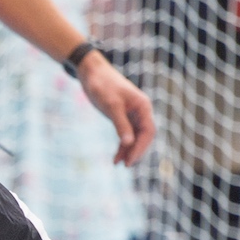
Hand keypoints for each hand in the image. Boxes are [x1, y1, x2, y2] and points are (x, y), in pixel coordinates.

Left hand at [76, 52, 155, 166]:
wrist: (92, 73)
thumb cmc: (102, 86)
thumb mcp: (111, 106)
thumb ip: (120, 124)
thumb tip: (129, 143)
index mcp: (143, 106)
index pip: (148, 131)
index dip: (140, 148)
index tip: (129, 161)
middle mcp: (141, 110)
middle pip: (144, 136)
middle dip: (136, 151)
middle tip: (126, 166)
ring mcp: (132, 113)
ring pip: (135, 137)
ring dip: (128, 151)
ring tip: (119, 164)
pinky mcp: (122, 116)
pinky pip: (126, 134)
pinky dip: (122, 146)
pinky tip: (115, 158)